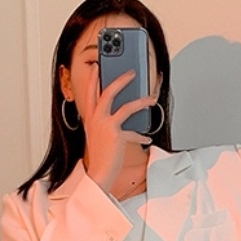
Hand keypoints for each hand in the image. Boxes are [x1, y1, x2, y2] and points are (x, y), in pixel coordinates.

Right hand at [82, 64, 154, 192]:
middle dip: (120, 80)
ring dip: (141, 101)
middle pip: (107, 92)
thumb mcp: (97, 136)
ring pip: (126, 106)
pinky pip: (133, 131)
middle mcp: (96, 119)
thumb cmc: (100, 156)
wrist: (98, 173)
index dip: (92, 79)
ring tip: (151, 98)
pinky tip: (147, 137)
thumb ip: (103, 123)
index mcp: (90, 119)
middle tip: (131, 73)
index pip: (89, 94)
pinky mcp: (116, 135)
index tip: (96, 67)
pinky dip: (142, 135)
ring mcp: (106, 126)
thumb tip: (120, 113)